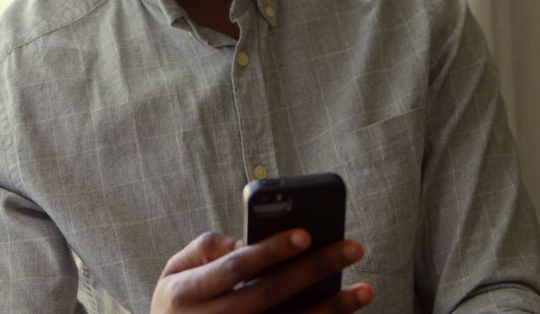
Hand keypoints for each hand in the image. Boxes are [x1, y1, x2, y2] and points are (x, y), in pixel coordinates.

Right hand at [149, 230, 373, 312]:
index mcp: (186, 295)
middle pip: (269, 294)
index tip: (306, 233)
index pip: (234, 267)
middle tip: (352, 248)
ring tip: (365, 290)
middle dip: (313, 269)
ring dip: (331, 310)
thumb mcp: (174, 272)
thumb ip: (206, 248)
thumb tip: (249, 239)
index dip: (270, 250)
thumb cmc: (177, 304)